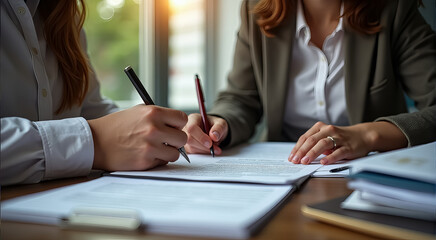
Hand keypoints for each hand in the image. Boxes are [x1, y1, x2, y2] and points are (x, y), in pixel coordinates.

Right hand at [88, 105, 187, 170]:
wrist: (96, 142)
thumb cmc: (117, 126)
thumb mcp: (138, 111)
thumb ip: (159, 116)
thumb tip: (177, 124)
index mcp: (153, 113)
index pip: (182, 119)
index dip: (178, 125)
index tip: (172, 128)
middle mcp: (154, 128)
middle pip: (182, 138)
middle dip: (175, 140)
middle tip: (165, 141)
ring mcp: (150, 146)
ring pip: (175, 154)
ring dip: (168, 152)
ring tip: (156, 149)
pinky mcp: (145, 161)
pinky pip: (163, 162)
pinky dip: (157, 160)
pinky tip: (145, 155)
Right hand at [183, 113, 228, 154]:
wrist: (213, 132)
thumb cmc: (215, 126)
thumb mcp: (221, 123)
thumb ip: (219, 128)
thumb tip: (214, 136)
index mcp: (193, 119)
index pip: (192, 128)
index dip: (200, 137)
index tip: (210, 143)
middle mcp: (186, 128)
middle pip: (189, 139)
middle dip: (203, 146)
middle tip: (215, 148)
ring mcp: (185, 138)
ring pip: (191, 147)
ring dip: (204, 150)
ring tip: (215, 148)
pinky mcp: (187, 147)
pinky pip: (193, 152)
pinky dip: (202, 153)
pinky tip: (209, 150)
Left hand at [289, 121, 406, 164]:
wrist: (363, 136)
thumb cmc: (341, 138)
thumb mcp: (325, 137)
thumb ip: (314, 143)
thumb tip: (299, 155)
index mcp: (321, 128)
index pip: (305, 138)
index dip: (297, 148)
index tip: (291, 157)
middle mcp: (329, 131)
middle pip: (312, 140)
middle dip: (302, 151)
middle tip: (295, 160)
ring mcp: (339, 138)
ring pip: (323, 144)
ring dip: (312, 153)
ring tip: (305, 161)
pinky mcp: (348, 147)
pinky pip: (338, 152)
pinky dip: (330, 157)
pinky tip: (323, 162)